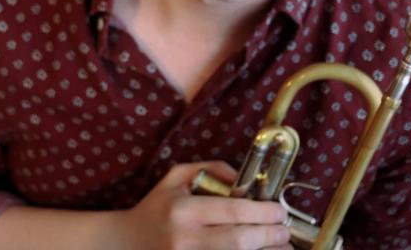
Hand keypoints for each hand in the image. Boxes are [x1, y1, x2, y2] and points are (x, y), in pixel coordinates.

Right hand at [112, 161, 291, 249]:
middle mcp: (186, 238)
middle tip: (285, 231)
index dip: (262, 212)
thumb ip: (210, 170)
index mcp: (183, 210)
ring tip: (281, 247)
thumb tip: (243, 181)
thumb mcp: (175, 178)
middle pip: (239, 241)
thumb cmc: (155, 208)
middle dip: (270, 236)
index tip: (279, 211)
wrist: (125, 242)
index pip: (232, 211)